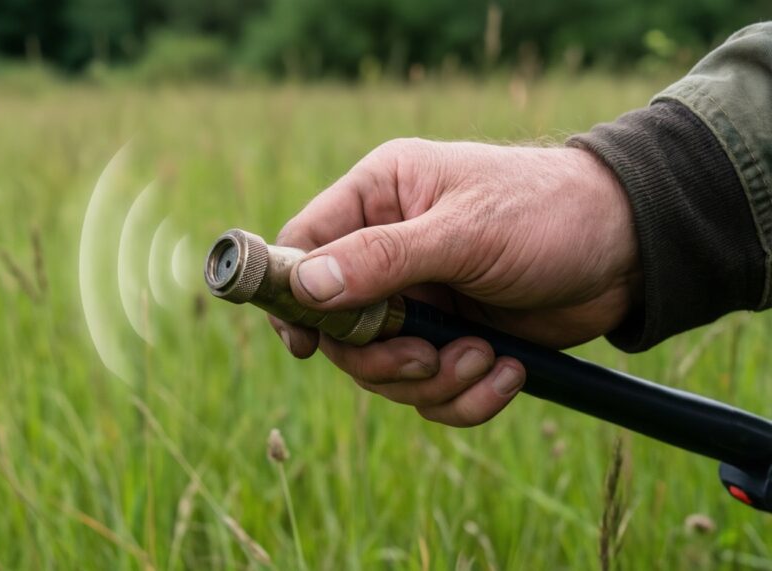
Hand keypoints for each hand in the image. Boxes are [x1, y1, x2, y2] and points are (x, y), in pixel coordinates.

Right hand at [270, 139, 640, 425]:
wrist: (631, 251)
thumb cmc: (549, 214)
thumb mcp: (466, 231)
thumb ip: (383, 258)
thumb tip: (305, 285)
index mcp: (379, 198)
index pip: (303, 244)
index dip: (293, 295)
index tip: (304, 343)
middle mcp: (388, 249)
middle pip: (337, 327)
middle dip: (381, 359)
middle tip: (427, 360)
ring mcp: (419, 299)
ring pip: (382, 369)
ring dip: (432, 380)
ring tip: (486, 358)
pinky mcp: (451, 340)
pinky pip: (428, 390)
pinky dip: (464, 396)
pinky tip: (507, 371)